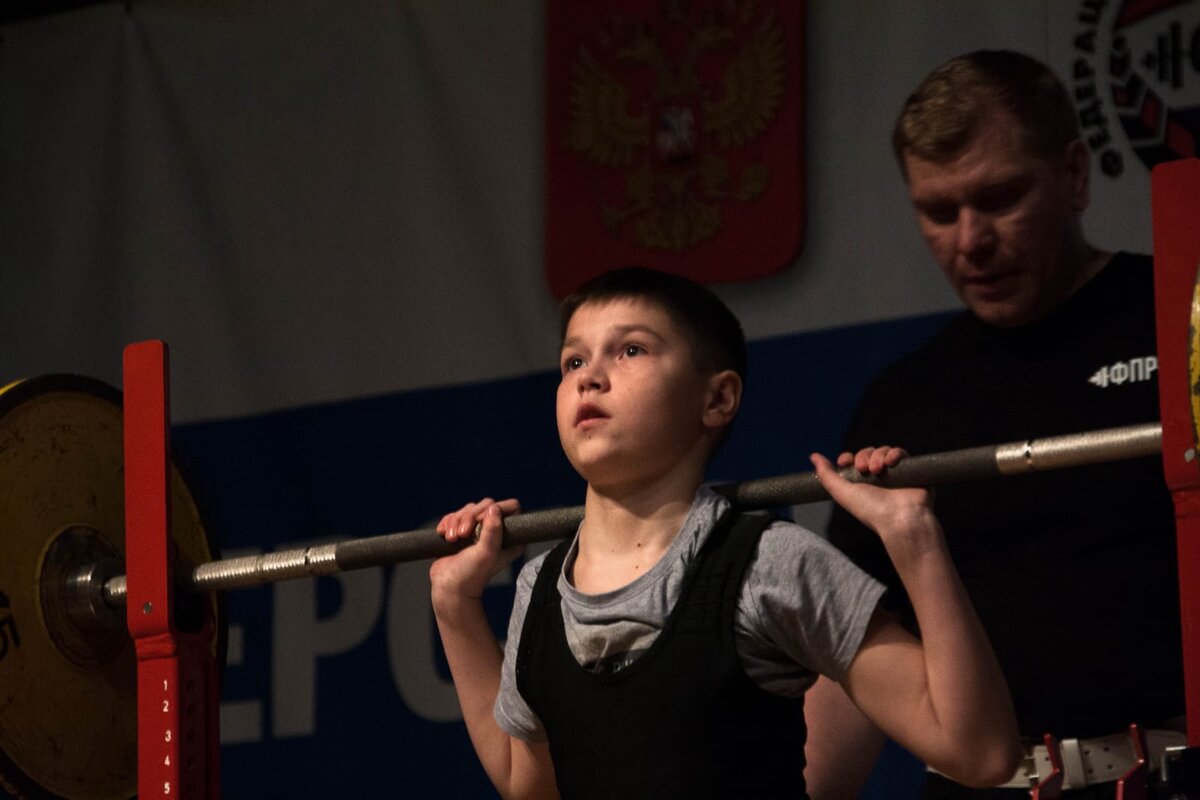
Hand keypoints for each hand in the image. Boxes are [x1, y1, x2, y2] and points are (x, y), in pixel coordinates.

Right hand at [429, 497, 523, 612]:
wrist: (449, 588)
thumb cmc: (471, 576)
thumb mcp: (486, 553)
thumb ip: (492, 531)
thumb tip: (494, 508)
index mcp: (509, 537)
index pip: (511, 508)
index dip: (496, 509)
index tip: (480, 522)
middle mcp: (495, 532)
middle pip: (486, 505)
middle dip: (470, 516)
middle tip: (463, 534)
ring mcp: (477, 532)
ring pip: (468, 509)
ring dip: (456, 521)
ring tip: (452, 539)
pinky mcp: (461, 532)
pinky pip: (455, 515)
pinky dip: (447, 523)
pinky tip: (444, 535)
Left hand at [810, 447, 939, 563]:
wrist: (899, 519)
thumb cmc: (870, 510)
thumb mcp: (842, 493)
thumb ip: (826, 475)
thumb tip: (813, 456)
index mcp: (862, 482)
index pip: (853, 460)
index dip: (848, 457)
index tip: (844, 462)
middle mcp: (879, 477)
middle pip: (867, 453)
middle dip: (863, 457)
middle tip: (863, 470)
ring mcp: (895, 473)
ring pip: (883, 450)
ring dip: (877, 456)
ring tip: (877, 470)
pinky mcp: (912, 470)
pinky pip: (901, 453)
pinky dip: (894, 454)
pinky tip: (890, 463)